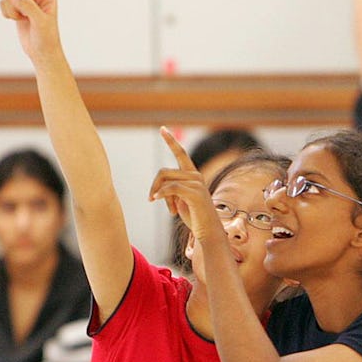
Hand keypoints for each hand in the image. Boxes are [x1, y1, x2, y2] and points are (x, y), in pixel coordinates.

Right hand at [0, 0, 60, 61]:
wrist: (41, 52)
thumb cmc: (47, 38)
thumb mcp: (41, 22)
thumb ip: (27, 6)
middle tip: (24, 14)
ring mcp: (25, 1)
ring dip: (11, 10)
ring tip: (22, 20)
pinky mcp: (16, 8)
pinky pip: (3, 3)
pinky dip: (6, 13)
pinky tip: (15, 21)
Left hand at [151, 127, 224, 241]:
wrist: (209, 232)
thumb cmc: (195, 218)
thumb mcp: (180, 201)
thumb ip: (172, 191)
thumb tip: (159, 189)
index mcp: (193, 176)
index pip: (181, 153)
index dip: (171, 141)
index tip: (162, 129)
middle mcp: (196, 176)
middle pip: (164, 172)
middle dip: (155, 187)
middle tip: (152, 201)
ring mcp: (196, 183)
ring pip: (165, 180)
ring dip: (159, 195)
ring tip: (167, 209)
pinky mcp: (194, 193)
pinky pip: (170, 188)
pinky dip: (161, 194)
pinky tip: (157, 200)